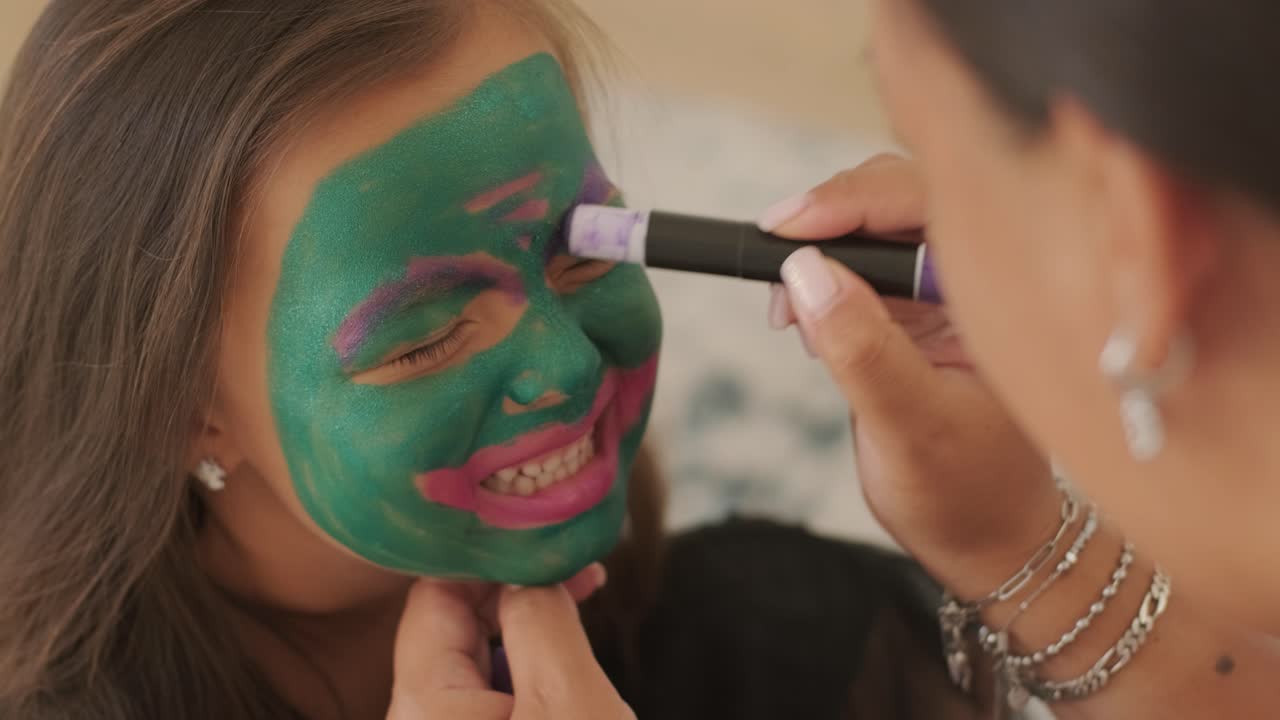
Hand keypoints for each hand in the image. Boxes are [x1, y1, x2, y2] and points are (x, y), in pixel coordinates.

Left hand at [387, 564, 633, 719]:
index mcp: (425, 705)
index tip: (543, 541)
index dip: (490, 558)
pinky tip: (568, 678)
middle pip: (453, 628)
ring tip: (581, 617)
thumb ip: (541, 621)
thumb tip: (528, 576)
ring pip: (476, 665)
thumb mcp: (571, 699)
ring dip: (527, 634)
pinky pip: (492, 702)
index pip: (433, 594)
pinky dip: (527, 677)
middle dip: (516, 592)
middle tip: (581, 575)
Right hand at [765, 154, 1060, 596]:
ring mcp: (942, 292)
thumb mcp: (909, 426)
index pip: (929, 208)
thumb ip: (863, 349)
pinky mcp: (911, 311)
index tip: (787, 227)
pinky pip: (858, 268)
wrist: (984, 540)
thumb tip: (805, 271)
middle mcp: (976, 280)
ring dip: (817, 253)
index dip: (853, 202)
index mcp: (1000, 294)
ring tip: (788, 313)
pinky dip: (818, 282)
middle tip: (775, 262)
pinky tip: (803, 321)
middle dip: (829, 221)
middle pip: (898, 198)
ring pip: (871, 229)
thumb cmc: (966, 492)